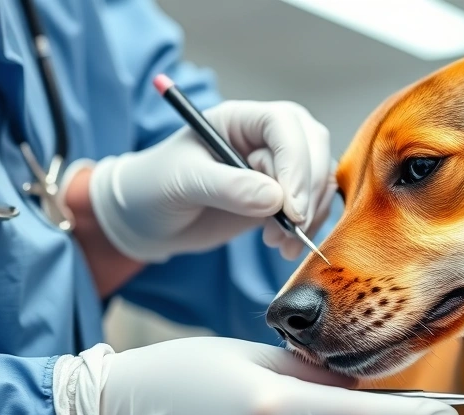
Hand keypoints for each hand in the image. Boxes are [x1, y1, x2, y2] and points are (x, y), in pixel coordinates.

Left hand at [87, 100, 336, 262]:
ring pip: (318, 178)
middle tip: (292, 226)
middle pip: (312, 147)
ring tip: (278, 243)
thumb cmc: (153, 187)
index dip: (295, 161)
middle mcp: (264, 138)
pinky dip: (308, 227)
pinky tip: (283, 247)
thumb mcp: (183, 182)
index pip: (284, 125)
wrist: (145, 219)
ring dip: (310, 212)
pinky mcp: (280, 197)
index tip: (290, 205)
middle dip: (309, 188)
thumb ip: (228, 187)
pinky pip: (312, 205)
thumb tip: (275, 198)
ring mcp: (275, 167)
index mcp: (240, 119)